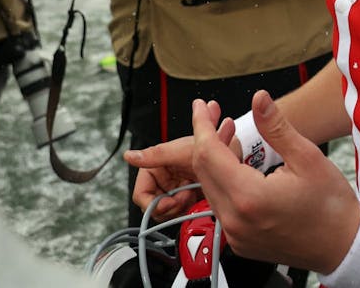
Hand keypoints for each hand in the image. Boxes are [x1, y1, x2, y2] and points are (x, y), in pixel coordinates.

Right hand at [124, 100, 237, 220]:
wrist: (230, 154)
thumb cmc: (208, 146)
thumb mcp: (182, 151)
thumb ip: (155, 154)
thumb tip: (128, 156)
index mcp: (156, 167)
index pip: (142, 195)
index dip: (154, 203)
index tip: (170, 204)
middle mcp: (163, 179)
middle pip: (155, 207)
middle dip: (170, 206)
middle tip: (185, 199)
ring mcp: (174, 189)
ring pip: (167, 212)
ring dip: (180, 207)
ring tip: (193, 195)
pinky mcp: (186, 196)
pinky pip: (180, 212)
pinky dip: (188, 208)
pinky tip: (197, 198)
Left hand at [191, 93, 359, 273]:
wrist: (343, 245)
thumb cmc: (331, 205)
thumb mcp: (307, 157)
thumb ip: (276, 127)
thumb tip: (259, 99)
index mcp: (249, 197)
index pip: (208, 153)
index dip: (202, 124)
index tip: (201, 106)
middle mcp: (235, 220)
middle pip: (203, 170)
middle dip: (204, 137)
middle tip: (213, 113)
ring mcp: (236, 234)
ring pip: (209, 187)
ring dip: (213, 158)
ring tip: (229, 133)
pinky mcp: (240, 241)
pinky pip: (220, 204)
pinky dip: (222, 179)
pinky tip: (237, 164)